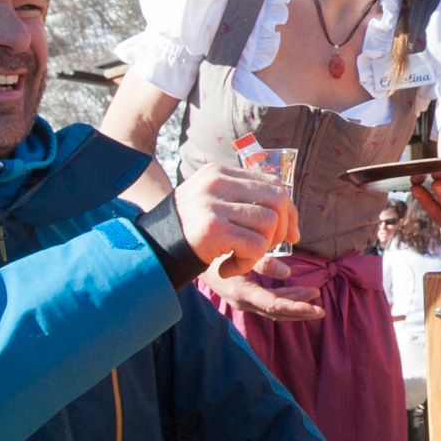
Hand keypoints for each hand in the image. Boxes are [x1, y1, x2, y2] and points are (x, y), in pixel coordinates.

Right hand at [171, 164, 296, 271]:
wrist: (149, 249)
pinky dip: (248, 263)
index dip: (288, 210)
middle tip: (272, 248)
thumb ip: (242, 199)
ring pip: (269, 223)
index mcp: (218, 173)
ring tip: (240, 258)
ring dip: (262, 249)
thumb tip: (287, 209)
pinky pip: (254, 246)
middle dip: (284, 228)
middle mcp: (216, 183)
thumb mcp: (213, 204)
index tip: (291, 234)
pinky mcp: (213, 228)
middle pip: (277, 199)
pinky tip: (229, 267)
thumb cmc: (188, 232)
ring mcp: (213, 204)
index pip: (271, 183)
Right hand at [201, 252, 325, 321]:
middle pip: (277, 312)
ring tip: (314, 295)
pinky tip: (300, 291)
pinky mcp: (245, 295)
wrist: (190, 256)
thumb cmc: (215, 250)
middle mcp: (244, 301)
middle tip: (321, 309)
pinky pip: (269, 300)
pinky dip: (286, 296)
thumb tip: (288, 272)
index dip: (297, 307)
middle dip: (299, 310)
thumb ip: (262, 262)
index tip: (316, 308)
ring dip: (295, 302)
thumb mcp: (237, 253)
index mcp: (242, 293)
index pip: (275, 306)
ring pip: (274, 307)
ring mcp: (244, 300)